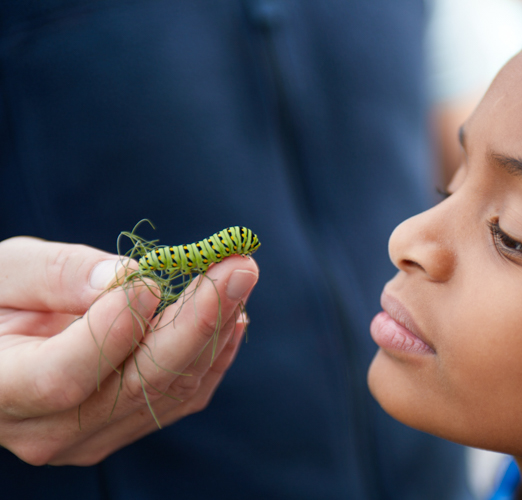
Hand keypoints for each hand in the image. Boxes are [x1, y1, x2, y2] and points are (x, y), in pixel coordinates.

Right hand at [0, 236, 257, 465]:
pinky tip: (233, 313)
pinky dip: (214, 353)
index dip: (114, 331)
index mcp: (1, 390)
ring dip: (215, 329)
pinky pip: (184, 397)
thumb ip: (56, 274)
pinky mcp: (127, 426)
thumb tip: (127, 276)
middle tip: (238, 266)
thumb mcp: (3, 273)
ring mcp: (93, 436)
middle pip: (138, 386)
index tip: (151, 282)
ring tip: (239, 275)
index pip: (65, 377)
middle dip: (198, 321)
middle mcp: (48, 430)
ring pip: (171, 390)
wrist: (2, 348)